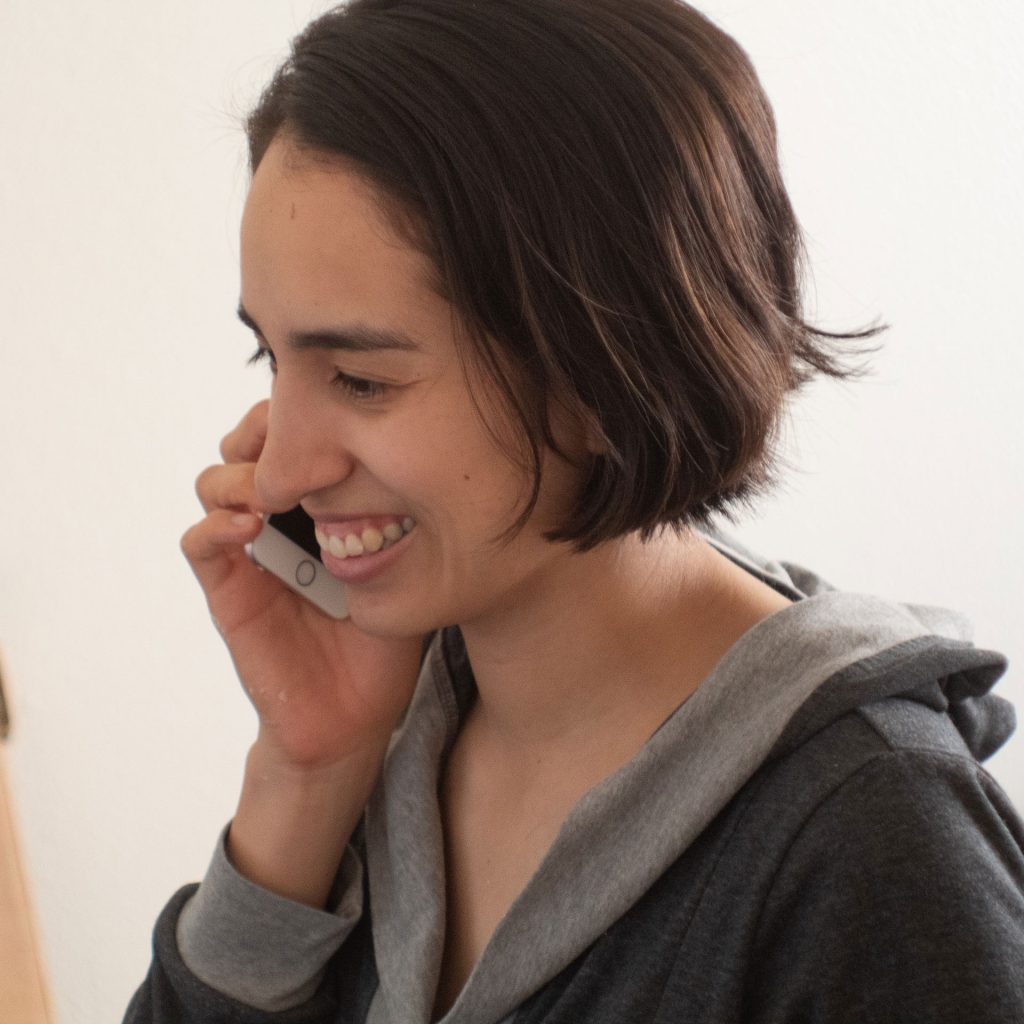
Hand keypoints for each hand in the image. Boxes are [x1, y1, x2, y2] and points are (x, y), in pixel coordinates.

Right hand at [181, 400, 423, 769]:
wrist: (355, 717)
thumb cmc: (385, 645)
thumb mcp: (408, 573)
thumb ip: (407, 523)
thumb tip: (437, 461)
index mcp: (321, 510)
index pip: (298, 440)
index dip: (305, 417)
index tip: (334, 414)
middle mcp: (281, 522)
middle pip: (248, 446)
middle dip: (266, 431)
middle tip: (294, 436)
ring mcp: (250, 553)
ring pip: (215, 482)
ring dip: (240, 473)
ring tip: (273, 487)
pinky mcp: (228, 590)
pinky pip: (201, 543)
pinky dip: (217, 524)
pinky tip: (251, 526)